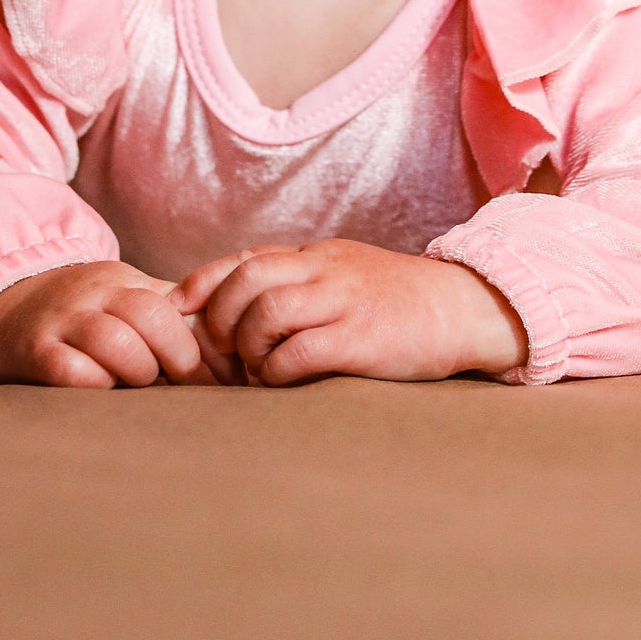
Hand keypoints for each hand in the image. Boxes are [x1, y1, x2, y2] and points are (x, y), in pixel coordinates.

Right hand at [0, 259, 209, 388]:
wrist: (1, 303)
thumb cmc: (78, 310)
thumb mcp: (122, 295)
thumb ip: (169, 314)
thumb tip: (225, 350)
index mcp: (123, 280)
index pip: (173, 304)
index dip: (195, 344)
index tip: (208, 375)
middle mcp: (94, 295)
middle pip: (151, 316)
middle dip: (174, 357)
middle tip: (176, 382)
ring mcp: (64, 322)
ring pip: (116, 343)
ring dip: (137, 372)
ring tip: (136, 384)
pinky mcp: (35, 353)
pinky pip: (74, 371)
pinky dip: (96, 386)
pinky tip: (100, 391)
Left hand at [171, 239, 528, 386]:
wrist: (462, 308)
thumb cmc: (396, 304)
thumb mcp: (343, 277)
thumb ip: (299, 285)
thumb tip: (240, 312)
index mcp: (316, 256)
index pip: (243, 258)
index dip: (202, 283)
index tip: (177, 310)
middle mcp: (324, 270)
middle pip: (245, 280)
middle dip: (218, 320)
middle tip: (223, 355)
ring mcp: (343, 301)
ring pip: (265, 313)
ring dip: (249, 348)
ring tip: (258, 370)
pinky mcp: (361, 338)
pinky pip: (299, 352)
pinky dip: (278, 372)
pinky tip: (284, 383)